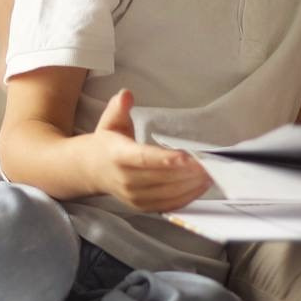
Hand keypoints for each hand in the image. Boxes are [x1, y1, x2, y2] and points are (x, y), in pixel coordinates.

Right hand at [88, 89, 211, 211]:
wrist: (89, 170)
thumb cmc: (107, 143)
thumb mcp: (110, 121)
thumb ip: (119, 107)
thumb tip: (126, 94)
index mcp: (118, 155)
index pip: (143, 158)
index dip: (165, 160)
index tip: (186, 158)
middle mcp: (125, 179)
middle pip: (161, 178)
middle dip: (188, 172)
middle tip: (211, 164)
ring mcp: (133, 196)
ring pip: (167, 193)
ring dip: (191, 185)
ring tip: (211, 174)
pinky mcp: (141, 206)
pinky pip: (167, 205)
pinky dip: (187, 197)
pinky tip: (201, 186)